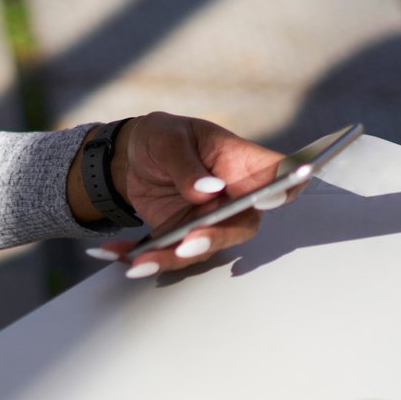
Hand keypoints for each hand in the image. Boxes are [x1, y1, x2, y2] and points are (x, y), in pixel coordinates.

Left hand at [74, 112, 284, 277]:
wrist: (132, 156)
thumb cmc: (161, 138)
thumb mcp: (168, 138)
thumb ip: (186, 164)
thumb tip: (208, 190)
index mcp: (241, 163)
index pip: (278, 175)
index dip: (284, 188)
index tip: (267, 199)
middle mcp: (233, 197)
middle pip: (242, 224)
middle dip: (216, 237)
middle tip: (188, 243)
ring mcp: (210, 220)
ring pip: (204, 247)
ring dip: (172, 258)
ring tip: (140, 261)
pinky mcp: (184, 236)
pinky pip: (170, 254)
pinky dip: (142, 257)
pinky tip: (116, 255)